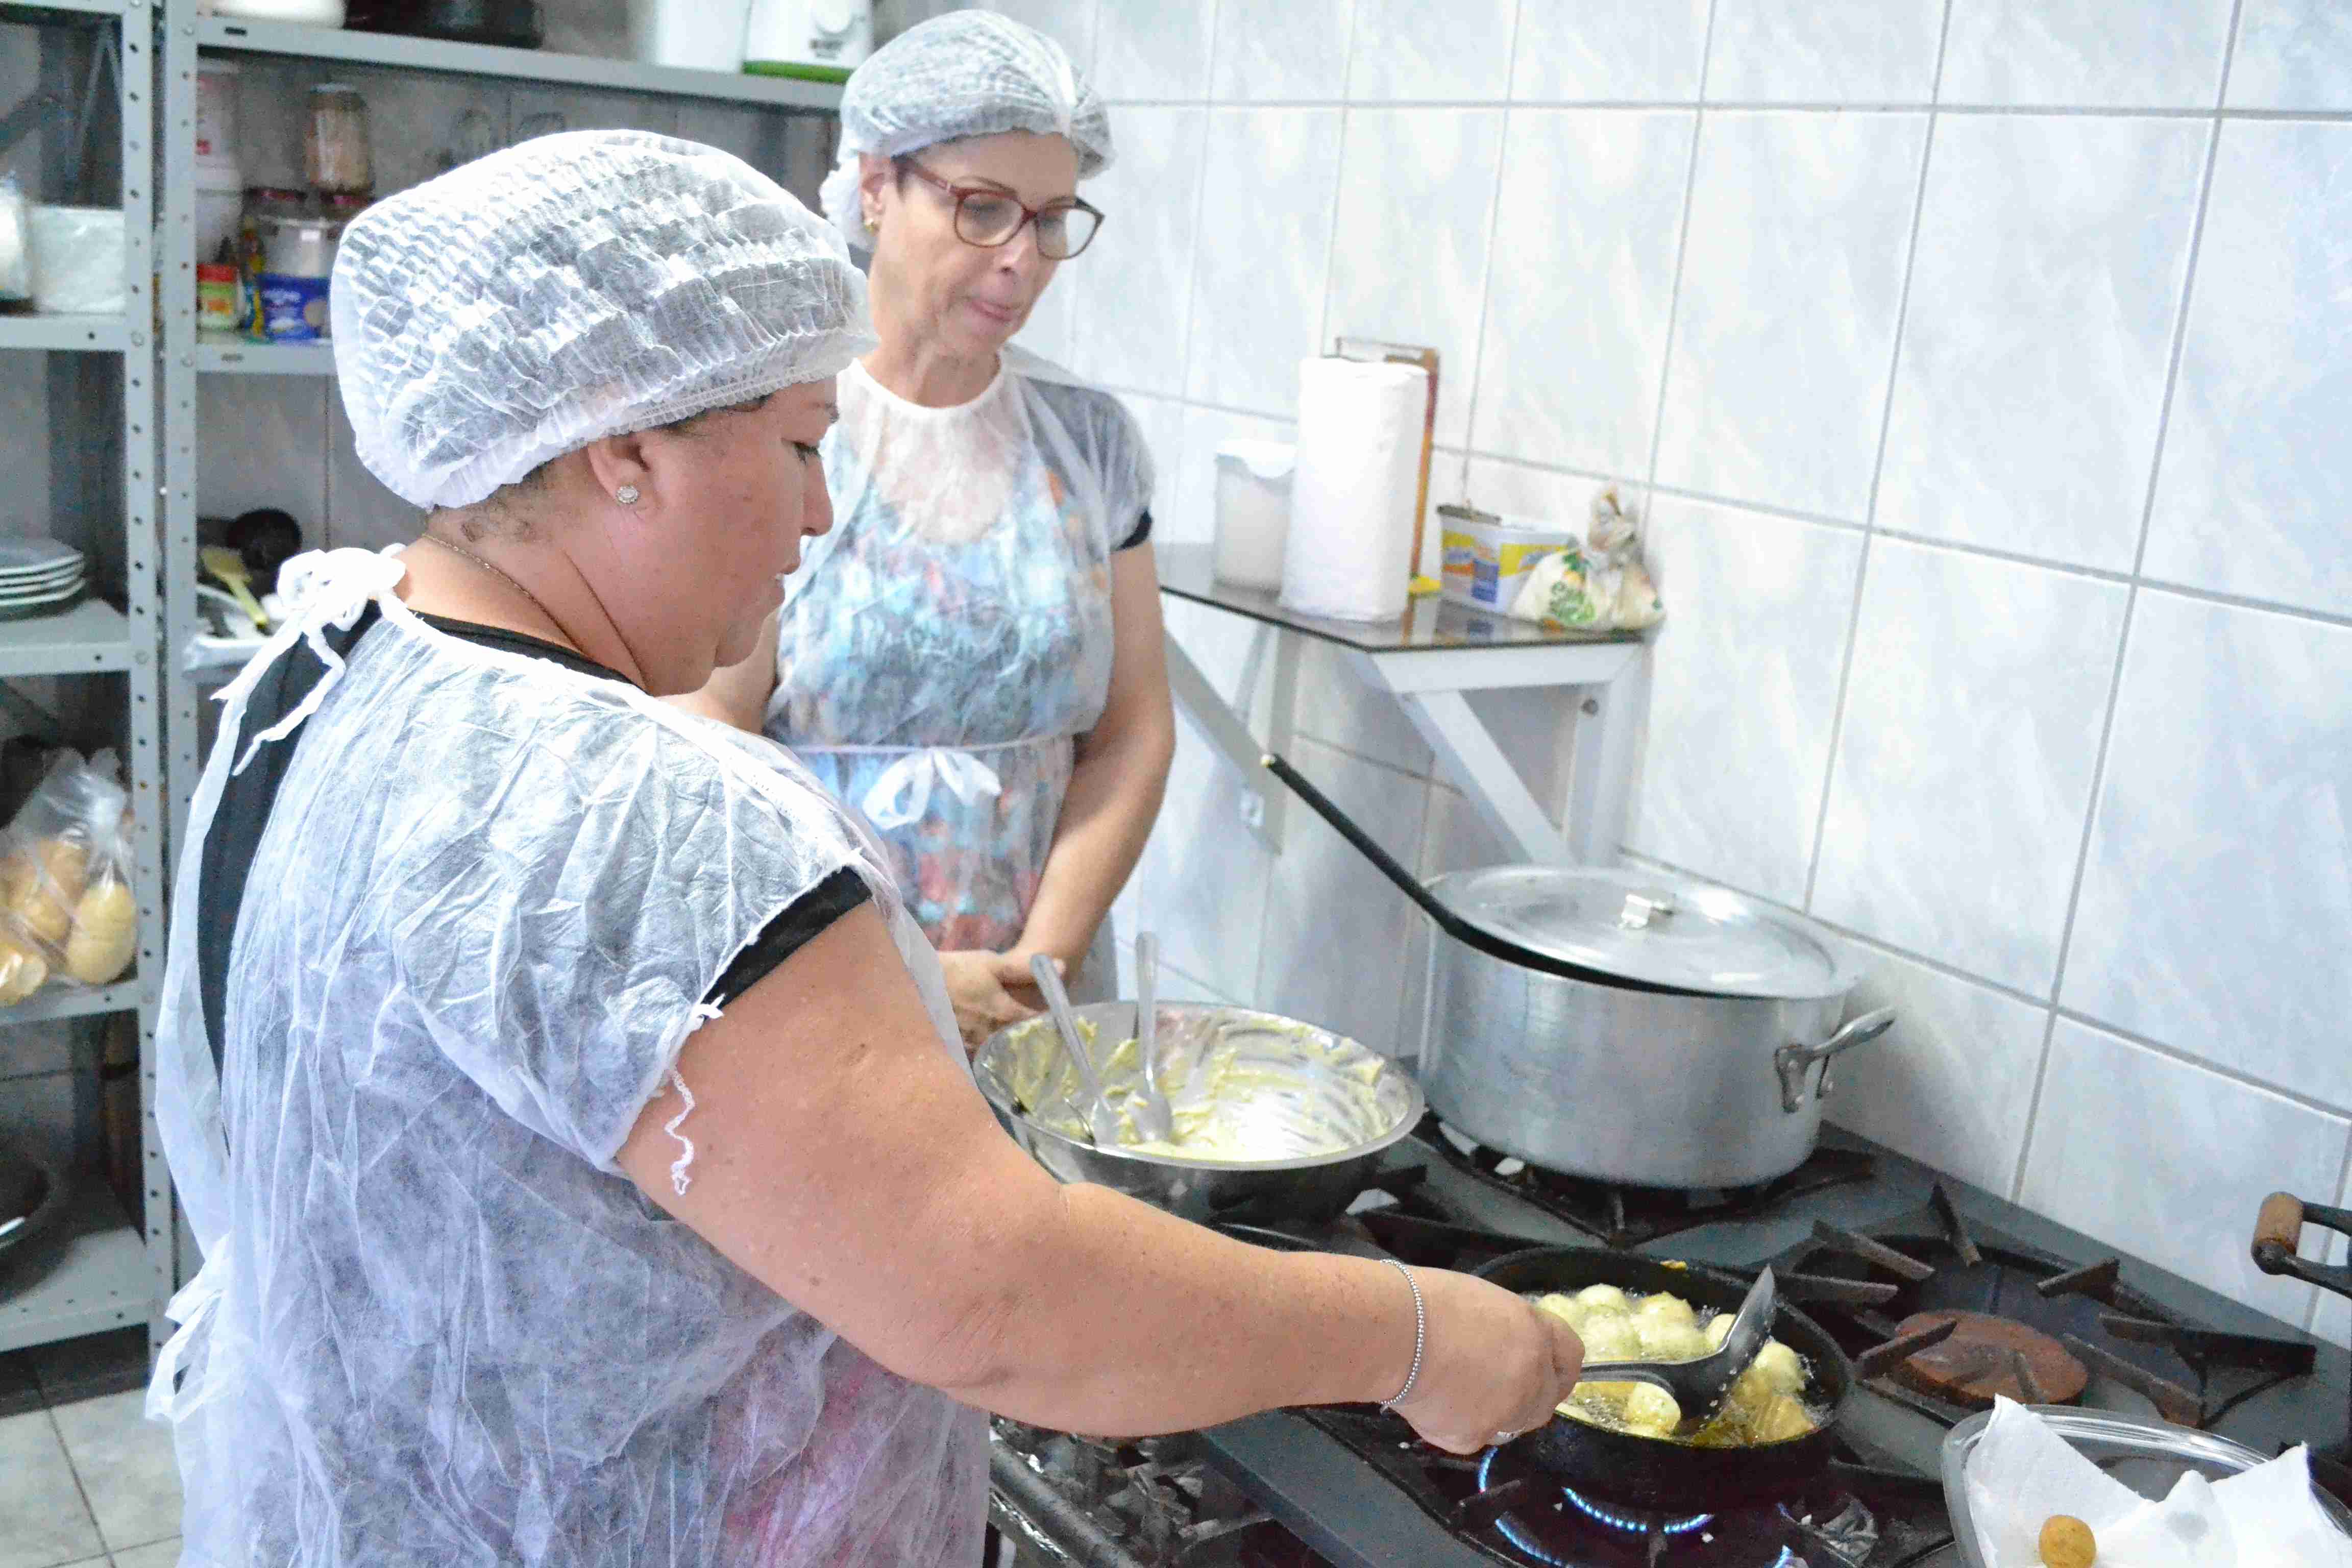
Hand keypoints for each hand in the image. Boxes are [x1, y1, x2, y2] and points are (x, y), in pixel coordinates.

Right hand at [939, 949, 1056, 1046]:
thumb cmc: (958, 970)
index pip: (1035, 1024)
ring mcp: (973, 1042)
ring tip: (1019, 1039)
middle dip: (1030, 1037)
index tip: (1057, 1020)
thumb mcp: (992, 963)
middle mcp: (991, 1034)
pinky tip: (991, 1040)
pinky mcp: (958, 1045)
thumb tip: (1062, 966)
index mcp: (1004, 1014)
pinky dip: (989, 1047)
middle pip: (1018, 1040)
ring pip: (999, 1048)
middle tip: (1041, 1033)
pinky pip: (980, 1051)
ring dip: (1009, 1044)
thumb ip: (1027, 968)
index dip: (1048, 1022)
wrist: (918, 982)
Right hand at [1389, 1268, 1583, 1454]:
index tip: (1546, 1367)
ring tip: (1460, 1391)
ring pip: (1515, 1424)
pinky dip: (1462, 1425)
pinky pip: (1477, 1436)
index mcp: (1535, 1334)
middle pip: (1548, 1398)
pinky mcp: (1472, 1438)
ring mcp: (1505, 1413)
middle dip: (1529, 1393)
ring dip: (1500, 1412)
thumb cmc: (1426, 1302)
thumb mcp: (1484, 1303)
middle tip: (1495, 1382)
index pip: (1571, 1356)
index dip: (1558, 1363)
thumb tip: (1509, 1348)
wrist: (1391, 1334)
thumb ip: (1510, 1331)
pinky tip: (1436, 1403)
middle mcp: (1531, 1378)